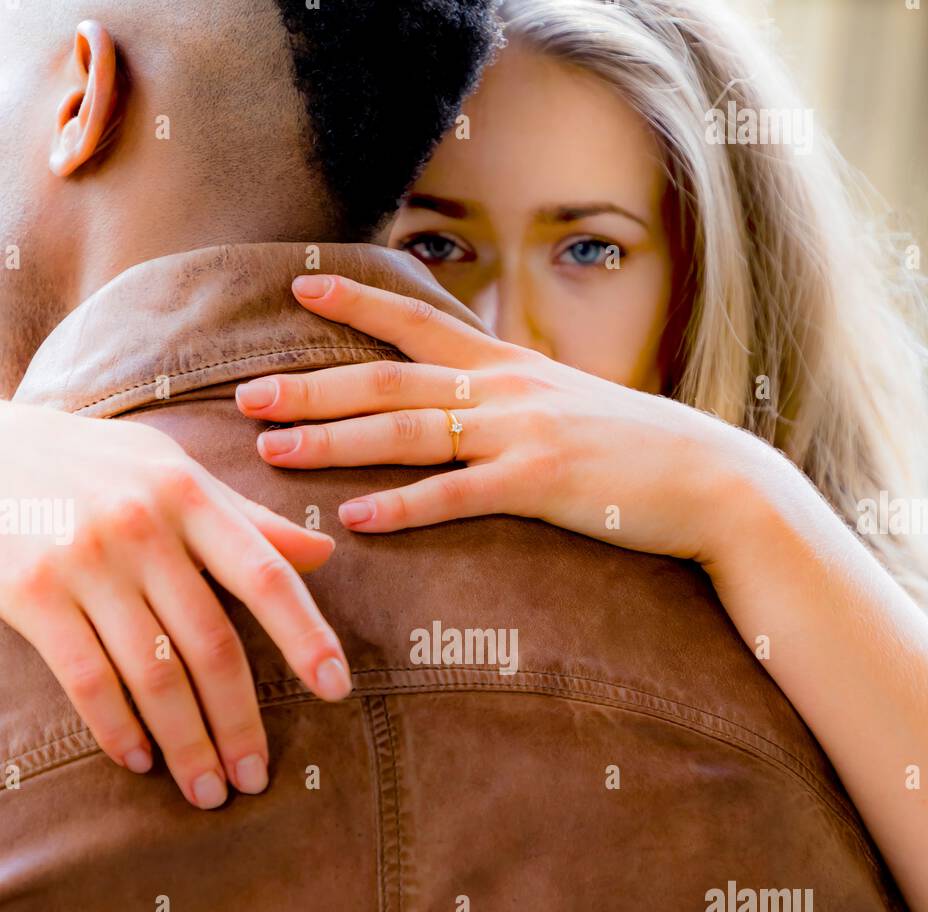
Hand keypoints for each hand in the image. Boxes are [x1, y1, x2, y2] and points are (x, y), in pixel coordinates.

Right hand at [0, 401, 350, 808]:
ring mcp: (84, 562)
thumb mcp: (172, 471)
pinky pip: (87, 680)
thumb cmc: (95, 465)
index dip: (305, 635)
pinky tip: (141, 761)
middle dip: (239, 722)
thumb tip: (323, 554)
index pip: (265, 574)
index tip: (337, 688)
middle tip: (255, 777)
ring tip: (208, 789)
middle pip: (211, 645)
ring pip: (153, 674)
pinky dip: (118, 729)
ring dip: (187, 744)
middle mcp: (142, 527)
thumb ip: (247, 519)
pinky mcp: (31, 593)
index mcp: (189, 495)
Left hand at [236, 274, 778, 564]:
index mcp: (507, 366)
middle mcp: (504, 390)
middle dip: (310, 388)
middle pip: (388, 380)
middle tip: (244, 397)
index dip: (355, 303)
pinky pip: (458, 497)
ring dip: (334, 441)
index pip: (417, 324)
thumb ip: (510, 397)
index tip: (296, 289)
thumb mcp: (567, 402)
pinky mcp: (540, 486)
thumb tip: (463, 401)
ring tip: (273, 452)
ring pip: (408, 432)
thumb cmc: (636, 449)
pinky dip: (404, 508)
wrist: (711, 479)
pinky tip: (356, 519)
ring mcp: (520, 435)